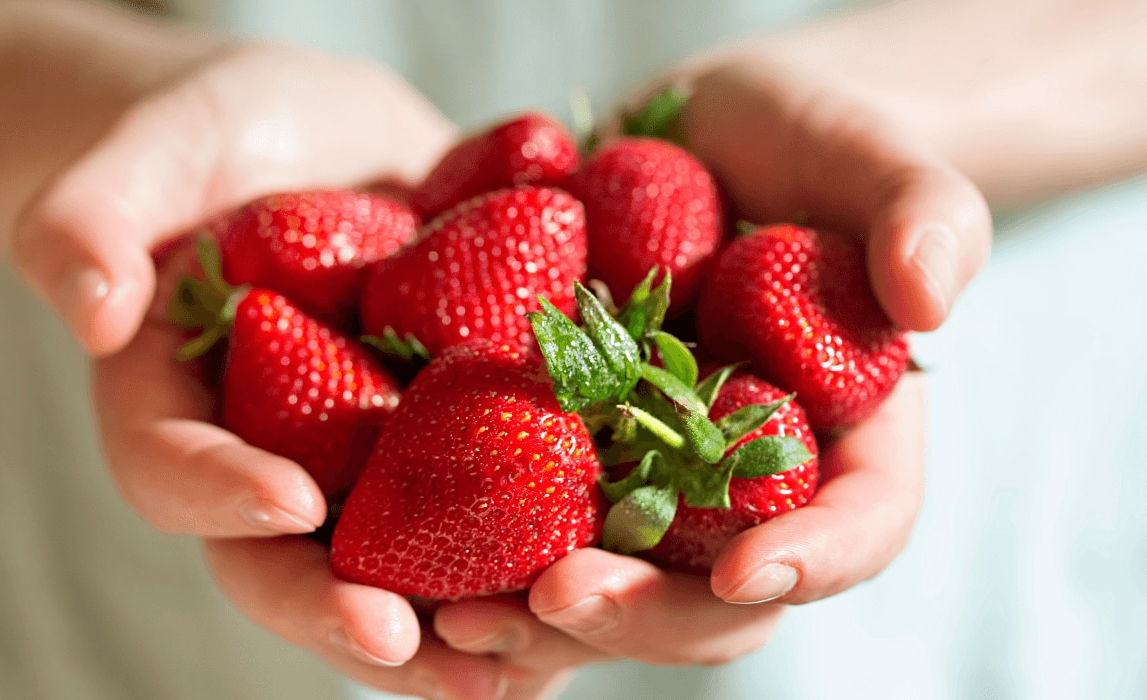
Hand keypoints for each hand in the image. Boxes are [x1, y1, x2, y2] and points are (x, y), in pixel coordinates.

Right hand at [10, 42, 523, 698]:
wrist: (331, 142)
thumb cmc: (222, 140)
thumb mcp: (152, 151)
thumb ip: (93, 217)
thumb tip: (86, 304)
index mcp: (180, 411)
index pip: (175, 471)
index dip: (223, 496)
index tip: (290, 503)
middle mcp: (275, 460)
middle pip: (291, 565)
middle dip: (344, 613)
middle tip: (403, 645)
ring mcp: (369, 462)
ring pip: (401, 567)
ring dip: (456, 623)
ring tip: (518, 659)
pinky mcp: (456, 438)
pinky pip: (492, 508)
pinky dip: (539, 548)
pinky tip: (599, 574)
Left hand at [429, 54, 990, 685]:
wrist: (702, 138)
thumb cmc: (806, 145)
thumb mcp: (873, 159)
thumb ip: (922, 213)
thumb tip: (931, 297)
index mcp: (846, 439)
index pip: (859, 524)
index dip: (814, 561)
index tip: (749, 573)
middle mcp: (747, 485)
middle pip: (716, 593)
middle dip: (642, 615)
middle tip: (558, 603)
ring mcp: (654, 477)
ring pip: (614, 584)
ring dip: (540, 618)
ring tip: (460, 617)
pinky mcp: (571, 450)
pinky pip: (529, 522)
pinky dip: (476, 551)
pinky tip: (410, 558)